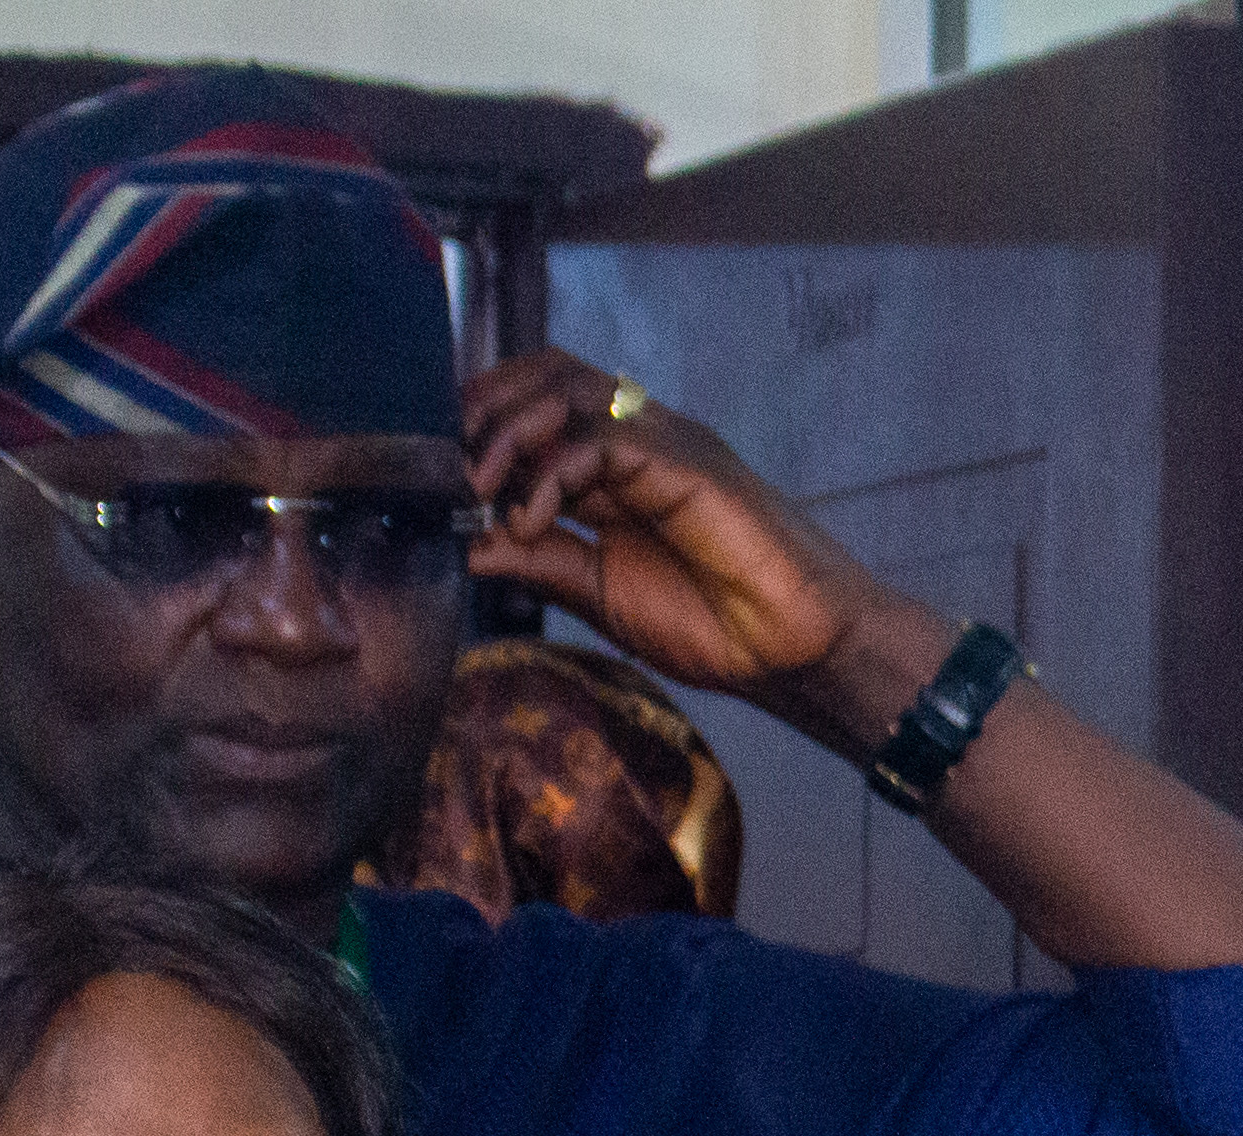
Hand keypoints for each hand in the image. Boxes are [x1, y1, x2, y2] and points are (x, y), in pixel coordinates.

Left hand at [459, 347, 927, 743]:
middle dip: (486, 407)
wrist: (797, 654)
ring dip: (508, 428)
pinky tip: (532, 516)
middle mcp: (640, 443)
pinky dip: (551, 471)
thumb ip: (538, 560)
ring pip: (568, 387)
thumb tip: (465, 540)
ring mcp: (664, 445)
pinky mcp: (684, 461)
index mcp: (619, 471)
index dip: (485, 421)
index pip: (539, 406)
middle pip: (546, 374)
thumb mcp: (600, 595)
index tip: (445, 474)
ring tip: (481, 485)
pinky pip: (600, 437)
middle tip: (454, 467)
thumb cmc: (720, 629)